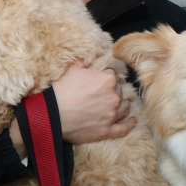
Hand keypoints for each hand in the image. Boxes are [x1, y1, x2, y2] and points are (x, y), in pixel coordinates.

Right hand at [9, 63, 134, 155]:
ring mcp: (111, 115)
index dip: (105, 77)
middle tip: (103, 93)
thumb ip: (87, 61)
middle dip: (113, 91)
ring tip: (121, 104)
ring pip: (123, 108)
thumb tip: (96, 55)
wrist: (51, 114)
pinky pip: (123, 128)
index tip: (100, 80)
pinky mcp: (106, 130)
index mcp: (108, 80)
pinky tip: (133, 121)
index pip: (112, 75)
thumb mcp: (73, 69)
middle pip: (119, 91)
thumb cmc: (61, 90)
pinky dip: (129, 124)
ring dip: (122, 105)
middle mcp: (114, 97)